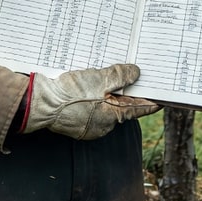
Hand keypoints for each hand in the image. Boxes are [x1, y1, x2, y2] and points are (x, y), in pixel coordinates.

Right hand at [24, 64, 159, 139]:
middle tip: (131, 77)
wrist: (38, 104)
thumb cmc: (70, 94)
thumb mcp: (99, 79)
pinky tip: (88, 86)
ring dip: (106, 94)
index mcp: (112, 118)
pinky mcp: (74, 123)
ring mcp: (87, 127)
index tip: (163, 98)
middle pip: (121, 108)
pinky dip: (92, 99)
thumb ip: (120, 75)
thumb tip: (136, 73)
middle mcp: (102, 127)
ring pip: (104, 108)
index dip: (151, 101)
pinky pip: (89, 110)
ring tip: (106, 78)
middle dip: (125, 94)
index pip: (139, 109)